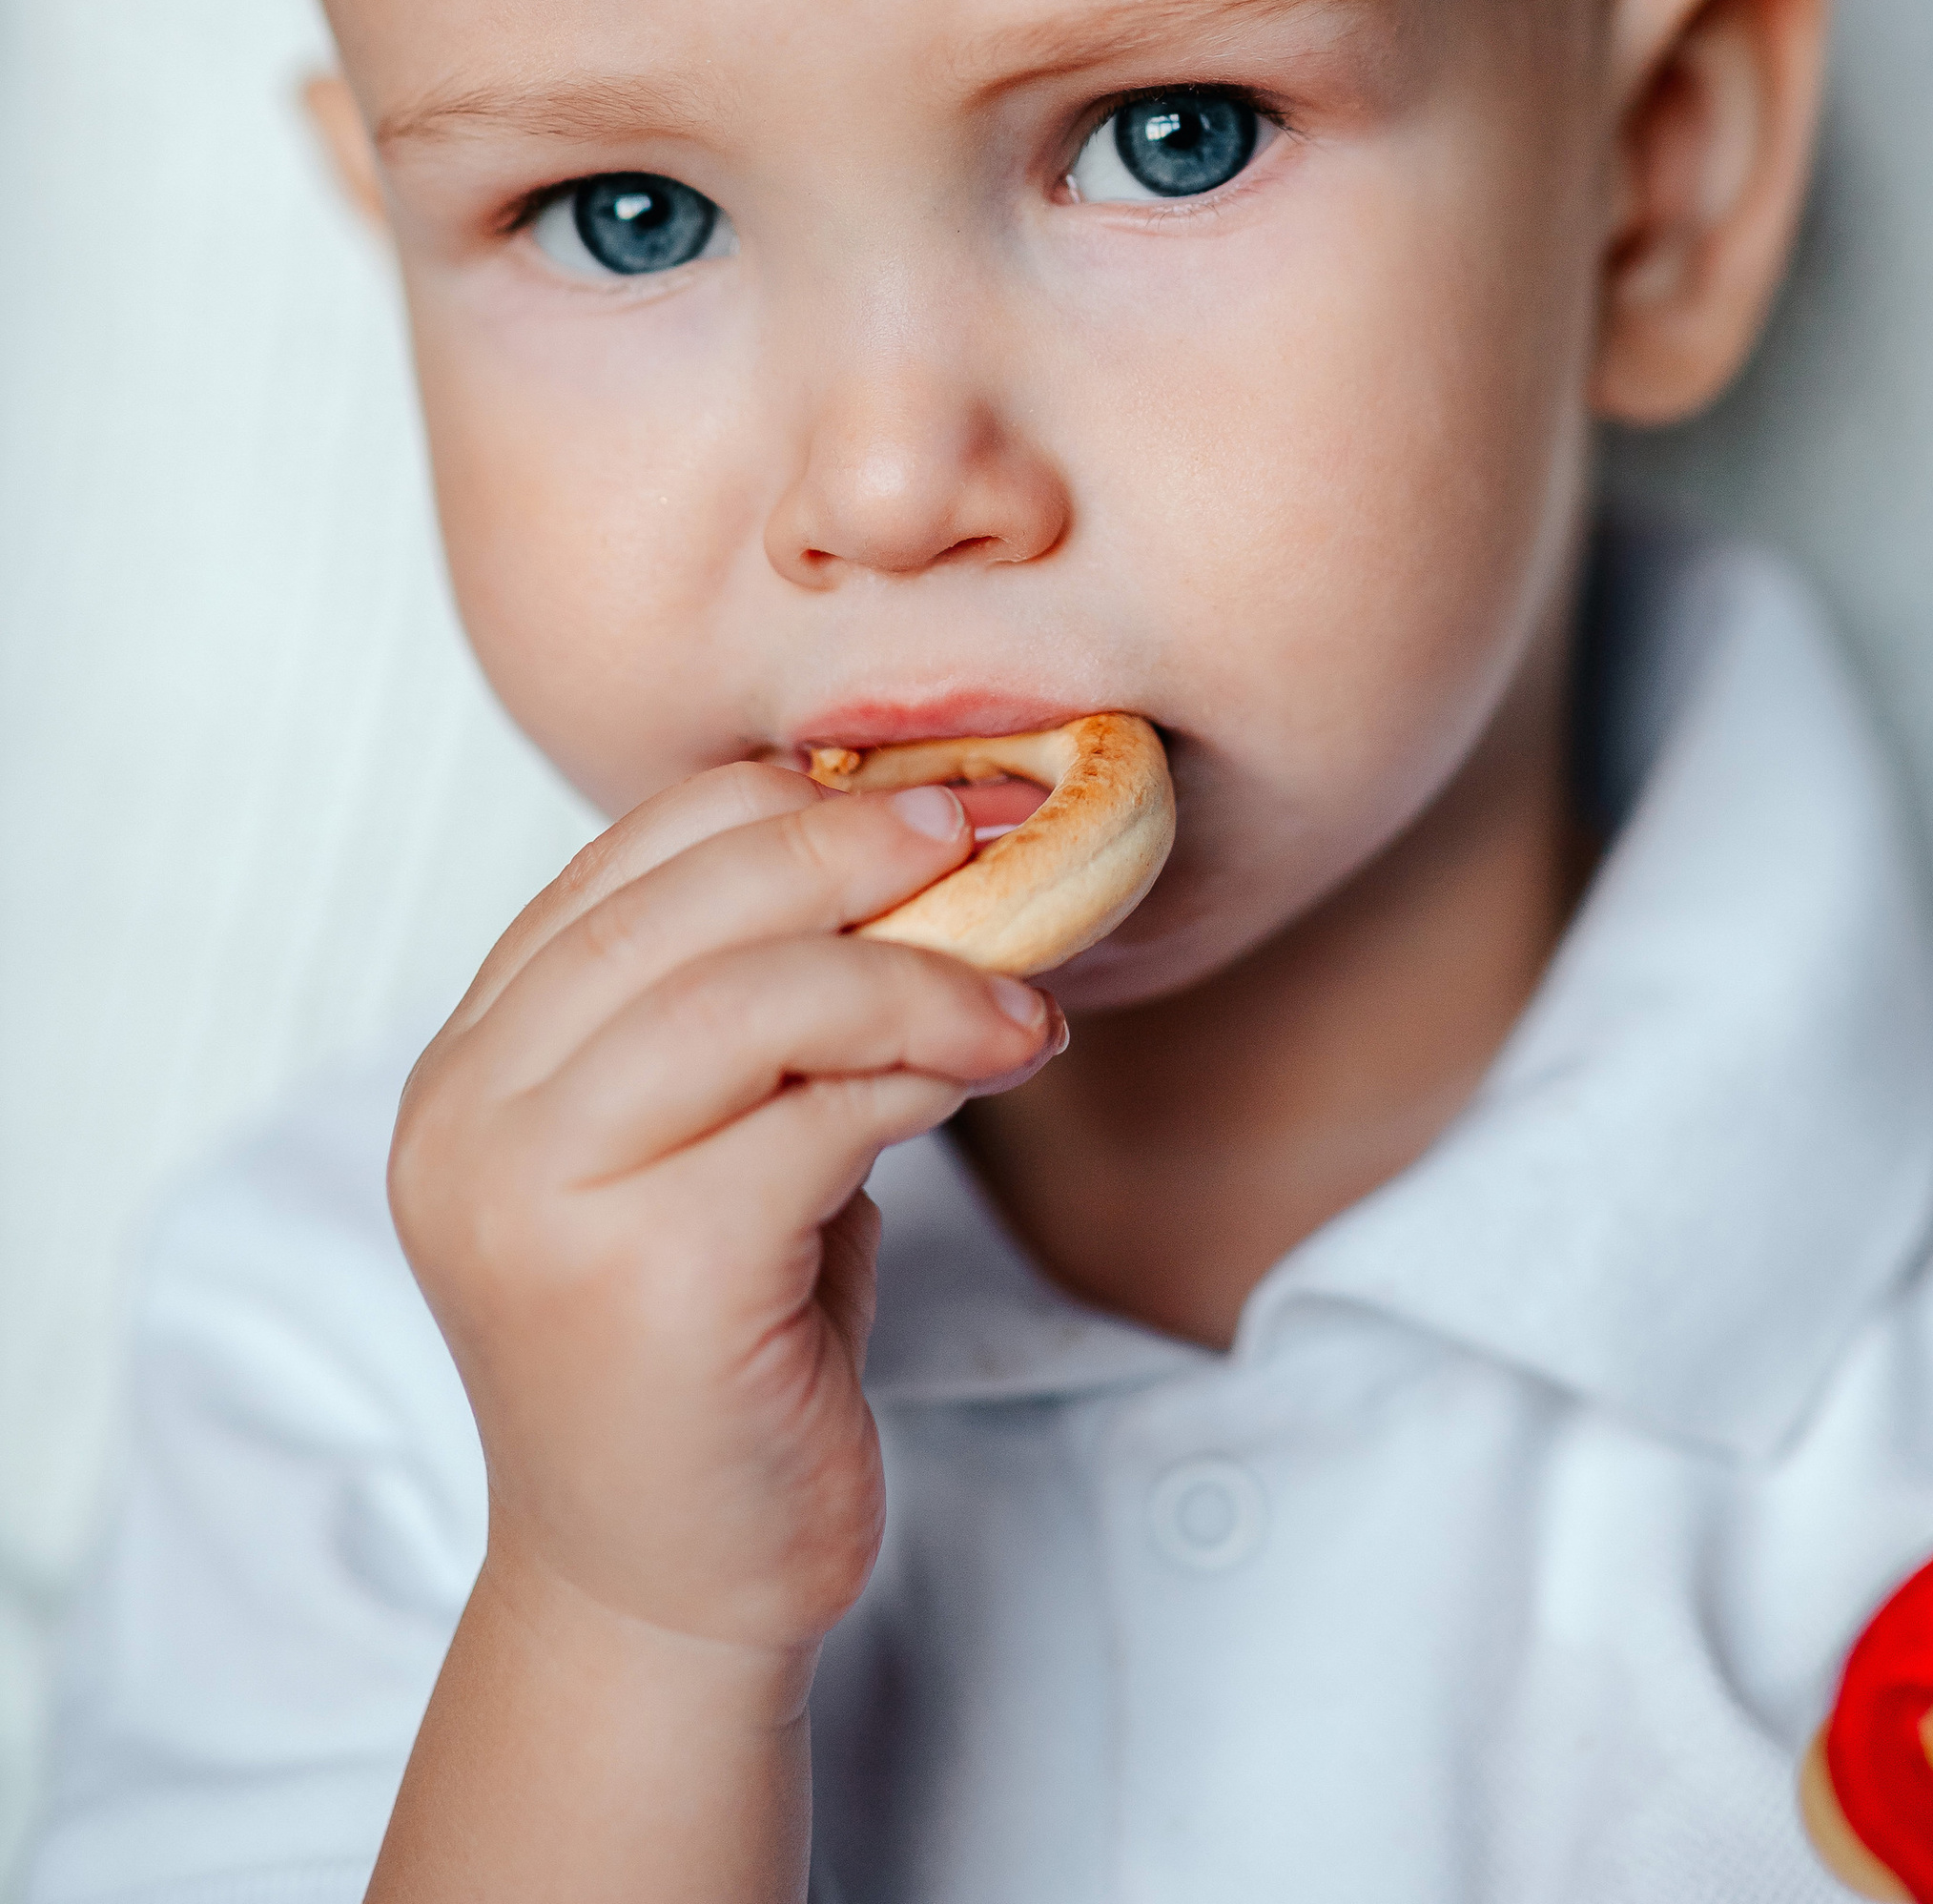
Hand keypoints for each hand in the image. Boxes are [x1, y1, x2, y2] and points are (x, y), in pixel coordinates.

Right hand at [388, 759, 1058, 1678]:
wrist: (663, 1590)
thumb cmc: (710, 1350)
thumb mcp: (700, 1145)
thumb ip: (743, 1006)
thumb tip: (903, 837)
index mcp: (466, 1069)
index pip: (625, 860)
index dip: (782, 801)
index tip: (925, 791)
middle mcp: (467, 1122)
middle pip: (682, 905)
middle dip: (857, 850)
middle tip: (991, 836)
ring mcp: (537, 1201)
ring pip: (750, 995)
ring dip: (914, 970)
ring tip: (1017, 991)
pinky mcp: (645, 1278)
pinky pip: (816, 1116)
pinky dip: (926, 1068)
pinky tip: (996, 1066)